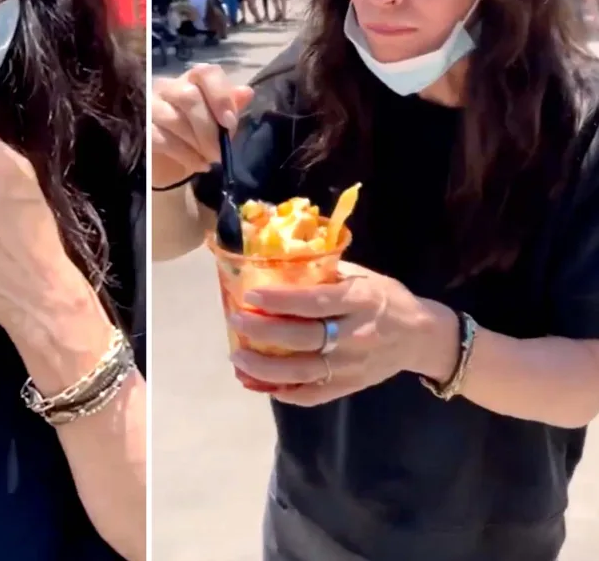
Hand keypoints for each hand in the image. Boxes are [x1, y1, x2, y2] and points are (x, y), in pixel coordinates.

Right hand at [152, 64, 252, 188]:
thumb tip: (246, 92)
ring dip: (197, 143)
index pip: (206, 73)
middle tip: (220, 152)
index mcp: (191, 81)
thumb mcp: (219, 126)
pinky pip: (161, 138)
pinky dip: (185, 154)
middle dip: (209, 128)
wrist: (171, 167)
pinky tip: (198, 164)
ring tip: (210, 159)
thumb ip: (230, 108)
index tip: (229, 123)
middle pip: (189, 96)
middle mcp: (168, 88)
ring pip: (174, 118)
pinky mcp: (141, 129)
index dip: (220, 95)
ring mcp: (150, 107)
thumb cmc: (197, 140)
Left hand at [229, 261, 450, 405]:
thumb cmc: (387, 298)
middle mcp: (355, 336)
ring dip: (265, 368)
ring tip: (237, 359)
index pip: (314, 303)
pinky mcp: (351, 387)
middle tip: (235, 322)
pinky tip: (260, 384)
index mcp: (359, 302)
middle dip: (263, 332)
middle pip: (302, 339)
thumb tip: (281, 263)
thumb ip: (326, 274)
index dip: (280, 300)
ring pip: (302, 372)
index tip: (250, 295)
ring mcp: (352, 366)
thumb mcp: (363, 277)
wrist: (423, 337)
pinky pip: (313, 395)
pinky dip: (285, 392)